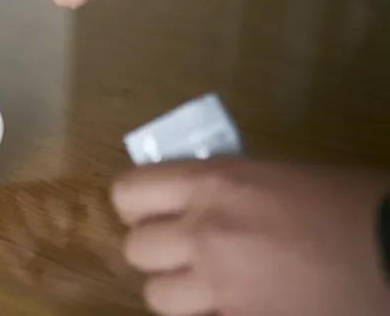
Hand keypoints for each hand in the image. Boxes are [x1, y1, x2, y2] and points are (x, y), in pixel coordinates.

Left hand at [110, 158, 389, 315]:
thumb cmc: (348, 203)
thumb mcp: (273, 176)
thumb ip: (220, 189)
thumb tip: (187, 200)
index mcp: (213, 183)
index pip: (128, 192)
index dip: (137, 205)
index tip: (151, 211)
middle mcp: (206, 233)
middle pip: (136, 249)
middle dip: (158, 252)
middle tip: (185, 251)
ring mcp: (222, 286)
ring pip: (157, 297)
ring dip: (178, 291)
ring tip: (209, 284)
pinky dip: (212, 315)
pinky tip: (240, 304)